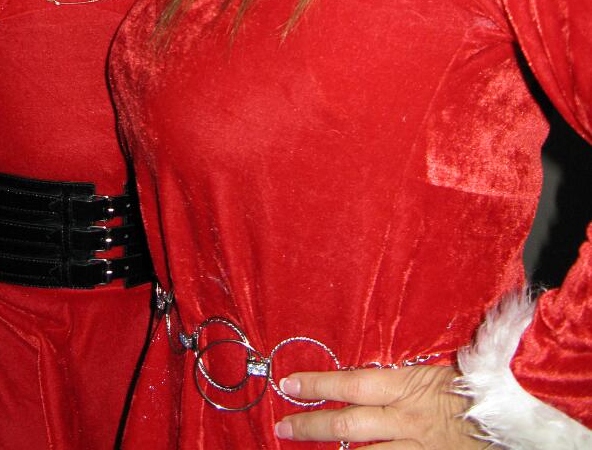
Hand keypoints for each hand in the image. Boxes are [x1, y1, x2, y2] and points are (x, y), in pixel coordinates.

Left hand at [273, 365, 478, 447]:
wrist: (520, 412)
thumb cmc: (483, 378)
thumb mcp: (441, 364)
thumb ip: (407, 367)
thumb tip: (369, 362)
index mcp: (409, 385)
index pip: (352, 384)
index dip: (319, 385)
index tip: (290, 384)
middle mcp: (408, 419)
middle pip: (349, 423)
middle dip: (312, 426)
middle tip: (283, 427)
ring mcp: (419, 448)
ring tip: (304, 449)